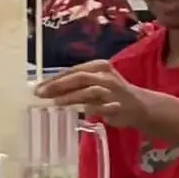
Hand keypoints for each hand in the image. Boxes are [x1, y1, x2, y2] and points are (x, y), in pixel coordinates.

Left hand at [35, 60, 153, 128]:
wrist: (140, 106)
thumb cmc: (113, 94)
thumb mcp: (96, 83)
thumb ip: (77, 85)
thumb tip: (50, 90)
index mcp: (99, 66)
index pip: (72, 70)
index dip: (54, 78)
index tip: (38, 86)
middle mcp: (105, 75)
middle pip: (78, 77)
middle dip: (57, 85)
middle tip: (41, 93)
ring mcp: (111, 90)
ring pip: (87, 90)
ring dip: (69, 97)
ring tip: (54, 102)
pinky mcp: (115, 105)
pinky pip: (97, 106)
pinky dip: (85, 107)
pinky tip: (74, 111)